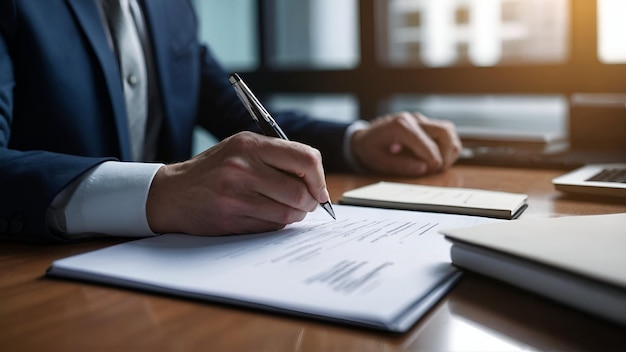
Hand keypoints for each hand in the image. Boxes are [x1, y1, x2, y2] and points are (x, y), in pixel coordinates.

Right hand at [146, 131, 329, 235]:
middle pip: (300, 191)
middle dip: (311, 202)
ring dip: (296, 215)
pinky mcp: (231, 218)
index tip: (319, 188)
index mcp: (250, 145)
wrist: (173, 192)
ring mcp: (236, 195)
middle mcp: (243, 168)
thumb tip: (316, 179)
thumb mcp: (241, 149)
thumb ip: (276, 157)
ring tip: (287, 209)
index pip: (305, 159)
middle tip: (308, 203)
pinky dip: (277, 224)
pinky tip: (268, 216)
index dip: (319, 178)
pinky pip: (270, 226)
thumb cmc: (214, 169)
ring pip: (288, 213)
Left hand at [350, 112, 461, 175]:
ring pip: (448, 130)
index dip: (433, 161)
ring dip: (449, 150)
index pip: (427, 143)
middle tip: (437, 169)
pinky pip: (445, 132)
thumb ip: (402, 165)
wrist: (364, 136)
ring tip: (438, 165)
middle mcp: (414, 119)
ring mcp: (421, 120)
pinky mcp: (425, 124)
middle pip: (444, 132)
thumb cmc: (370, 149)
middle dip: (446, 154)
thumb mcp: (379, 161)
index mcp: (400, 126)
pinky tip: (437, 158)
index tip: (430, 171)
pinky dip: (447, 146)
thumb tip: (425, 168)